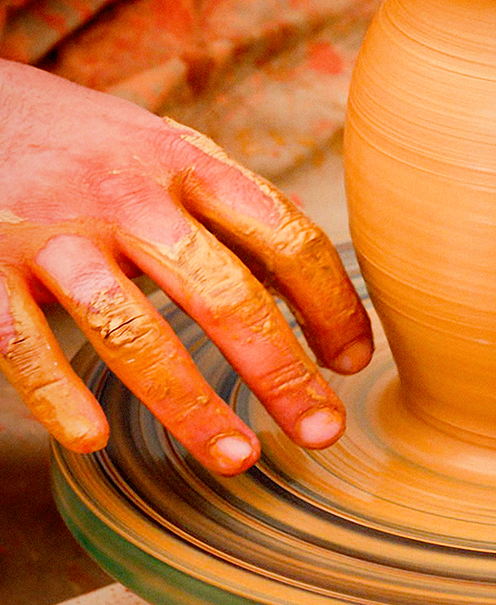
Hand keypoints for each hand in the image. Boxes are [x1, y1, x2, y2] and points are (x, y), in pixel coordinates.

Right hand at [0, 61, 371, 474]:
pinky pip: (22, 341)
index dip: (332, 306)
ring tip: (238, 458)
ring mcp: (55, 232)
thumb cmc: (93, 146)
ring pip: (131, 330)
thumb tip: (312, 292)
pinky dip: (57, 394)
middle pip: (223, 293)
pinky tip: (93, 439)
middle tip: (323, 432)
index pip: (285, 238)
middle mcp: (128, 195)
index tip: (354, 361)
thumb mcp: (170, 152)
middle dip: (282, 371)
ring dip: (190, 403)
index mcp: (188, 163)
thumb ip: (231, 214)